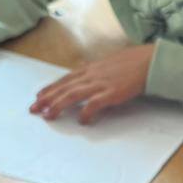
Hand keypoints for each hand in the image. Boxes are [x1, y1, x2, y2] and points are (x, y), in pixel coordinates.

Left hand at [30, 44, 153, 123]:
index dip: (50, 88)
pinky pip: (94, 104)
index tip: (38, 96)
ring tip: (48, 115)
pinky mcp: (111, 93)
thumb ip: (94, 72)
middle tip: (34, 109)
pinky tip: (82, 121)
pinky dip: (86, 113)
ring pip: (73, 95)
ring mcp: (100, 84)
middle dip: (47, 98)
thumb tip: (83, 77)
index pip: (64, 79)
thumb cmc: (130, 63)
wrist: (148, 62)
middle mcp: (91, 75)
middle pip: (64, 87)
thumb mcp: (107, 64)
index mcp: (90, 69)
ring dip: (58, 105)